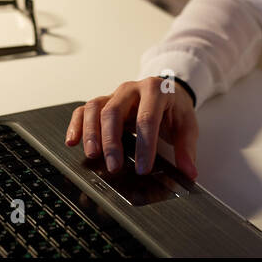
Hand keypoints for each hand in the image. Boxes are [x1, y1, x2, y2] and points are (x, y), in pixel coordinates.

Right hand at [65, 77, 198, 179]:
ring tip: (93, 156)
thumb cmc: (174, 108)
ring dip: (92, 133)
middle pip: (114, 111)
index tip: (143, 168)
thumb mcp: (187, 124)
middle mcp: (131, 89)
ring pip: (96, 108)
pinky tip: (72, 141)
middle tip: (114, 167)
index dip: (144, 145)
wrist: (167, 91)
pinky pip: (84, 110)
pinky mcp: (103, 102)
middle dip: (112, 141)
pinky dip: (76, 125)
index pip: (146, 118)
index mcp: (155, 91)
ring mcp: (114, 94)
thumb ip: (187, 149)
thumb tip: (189, 172)